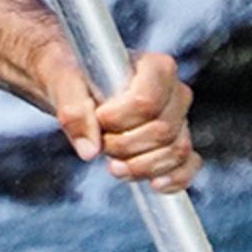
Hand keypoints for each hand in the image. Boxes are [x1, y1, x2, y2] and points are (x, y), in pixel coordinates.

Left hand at [42, 49, 195, 193]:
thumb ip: (73, 110)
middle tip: (99, 141)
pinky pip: (188, 164)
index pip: (147, 102)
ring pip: (176, 150)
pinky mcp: (176, 140)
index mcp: (155, 67)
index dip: (119, 119)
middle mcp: (175, 91)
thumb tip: (89, 151)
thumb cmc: (72, 75)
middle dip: (124, 145)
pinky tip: (154, 185)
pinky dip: (175, 178)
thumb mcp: (62, 83)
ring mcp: (179, 118)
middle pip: (162, 131)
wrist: (75, 84)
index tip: (98, 117)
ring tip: (112, 165)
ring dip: (141, 166)